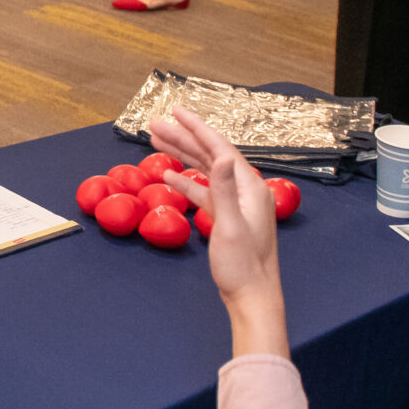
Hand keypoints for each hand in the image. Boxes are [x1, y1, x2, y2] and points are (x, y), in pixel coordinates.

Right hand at [145, 108, 286, 357]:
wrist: (252, 297)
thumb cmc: (243, 266)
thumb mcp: (230, 226)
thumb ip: (222, 190)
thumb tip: (218, 157)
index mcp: (249, 187)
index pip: (219, 147)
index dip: (197, 127)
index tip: (176, 111)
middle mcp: (244, 190)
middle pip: (210, 155)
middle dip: (183, 137)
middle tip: (155, 123)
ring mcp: (235, 203)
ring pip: (205, 170)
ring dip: (182, 154)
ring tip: (157, 140)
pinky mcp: (226, 217)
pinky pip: (203, 191)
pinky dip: (186, 180)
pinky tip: (169, 174)